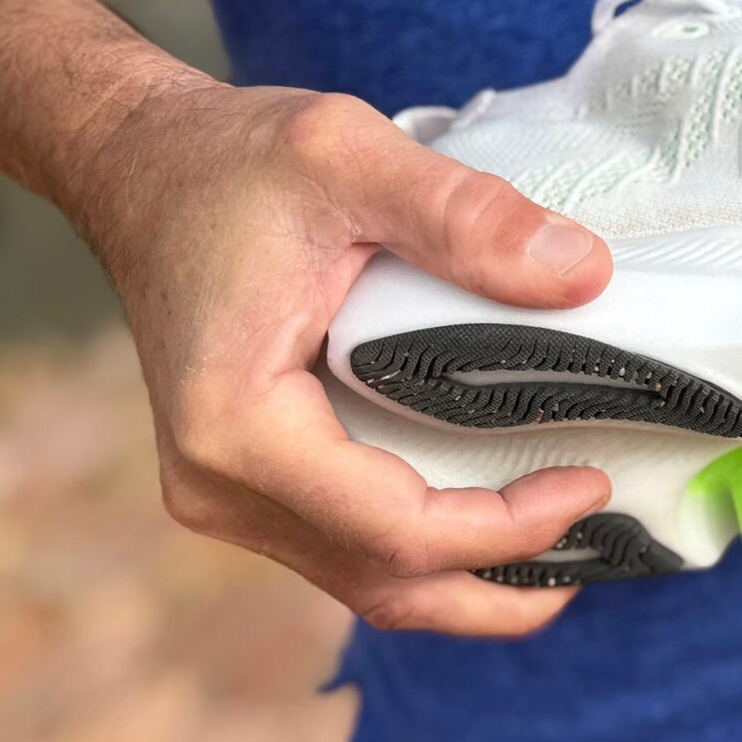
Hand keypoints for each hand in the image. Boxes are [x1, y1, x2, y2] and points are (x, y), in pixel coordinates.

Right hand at [72, 76, 615, 635]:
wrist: (140, 164)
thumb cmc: (232, 161)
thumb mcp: (349, 153)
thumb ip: (466, 215)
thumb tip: (586, 273)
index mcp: (238, 424)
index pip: (398, 529)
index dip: (508, 529)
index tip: (592, 482)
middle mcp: (219, 483)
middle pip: (386, 582)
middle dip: (500, 588)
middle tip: (602, 547)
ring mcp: (226, 492)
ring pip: (366, 578)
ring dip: (468, 580)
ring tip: (570, 547)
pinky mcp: (245, 481)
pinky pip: (348, 544)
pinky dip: (428, 547)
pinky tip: (498, 518)